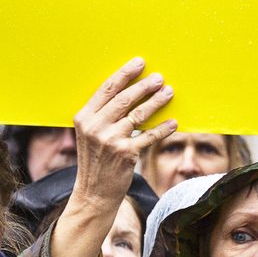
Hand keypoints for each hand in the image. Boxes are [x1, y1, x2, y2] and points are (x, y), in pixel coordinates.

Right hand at [50, 58, 174, 256]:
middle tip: (159, 78)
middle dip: (144, 86)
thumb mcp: (89, 135)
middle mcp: (95, 127)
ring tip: (169, 92)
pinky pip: (149, 136)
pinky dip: (163, 129)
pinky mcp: (126, 154)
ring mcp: (110, 140)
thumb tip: (128, 92)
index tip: (139, 63)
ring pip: (138, 115)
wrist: (93, 194)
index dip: (125, 74)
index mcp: (83, 118)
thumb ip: (102, 116)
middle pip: (124, 99)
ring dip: (156, 102)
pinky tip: (173, 123)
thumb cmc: (95, 161)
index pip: (106, 89)